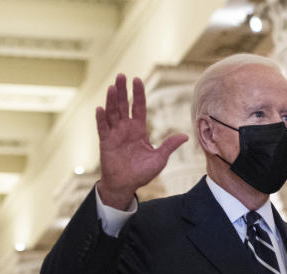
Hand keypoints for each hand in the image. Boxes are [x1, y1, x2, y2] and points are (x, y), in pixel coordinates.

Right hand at [95, 73, 187, 208]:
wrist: (126, 185)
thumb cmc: (142, 172)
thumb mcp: (159, 158)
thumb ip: (169, 145)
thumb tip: (186, 136)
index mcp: (139, 130)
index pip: (138, 107)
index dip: (137, 94)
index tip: (137, 79)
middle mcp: (126, 128)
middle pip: (123, 105)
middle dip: (122, 91)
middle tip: (121, 75)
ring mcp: (115, 134)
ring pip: (112, 113)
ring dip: (111, 100)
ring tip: (111, 87)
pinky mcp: (106, 142)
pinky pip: (102, 128)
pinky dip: (101, 119)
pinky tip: (100, 108)